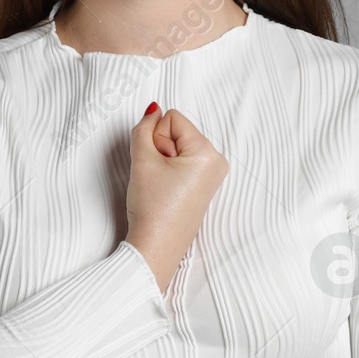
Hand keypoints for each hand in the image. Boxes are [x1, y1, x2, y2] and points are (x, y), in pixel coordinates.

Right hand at [123, 101, 228, 293]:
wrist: (156, 248)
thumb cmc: (153, 210)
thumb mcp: (142, 159)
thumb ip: (144, 127)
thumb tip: (153, 110)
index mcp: (207, 152)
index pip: (172, 118)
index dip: (155, 137)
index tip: (156, 164)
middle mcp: (217, 161)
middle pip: (177, 131)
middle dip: (161, 149)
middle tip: (158, 177)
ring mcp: (213, 175)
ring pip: (178, 147)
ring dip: (164, 161)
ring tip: (162, 186)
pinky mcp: (205, 185)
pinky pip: (184, 162)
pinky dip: (170, 171)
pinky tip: (166, 190)